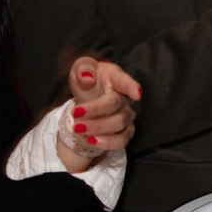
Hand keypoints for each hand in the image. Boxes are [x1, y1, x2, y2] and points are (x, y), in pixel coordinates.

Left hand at [54, 56, 142, 171]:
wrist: (86, 99)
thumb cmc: (86, 80)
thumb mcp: (79, 68)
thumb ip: (83, 68)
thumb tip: (88, 78)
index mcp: (114, 77)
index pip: (125, 81)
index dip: (132, 87)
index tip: (136, 94)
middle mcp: (124, 97)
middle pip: (116, 104)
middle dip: (96, 111)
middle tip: (75, 114)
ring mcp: (126, 115)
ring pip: (120, 124)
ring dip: (98, 128)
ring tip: (78, 129)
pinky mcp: (125, 131)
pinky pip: (121, 140)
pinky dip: (106, 142)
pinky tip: (90, 139)